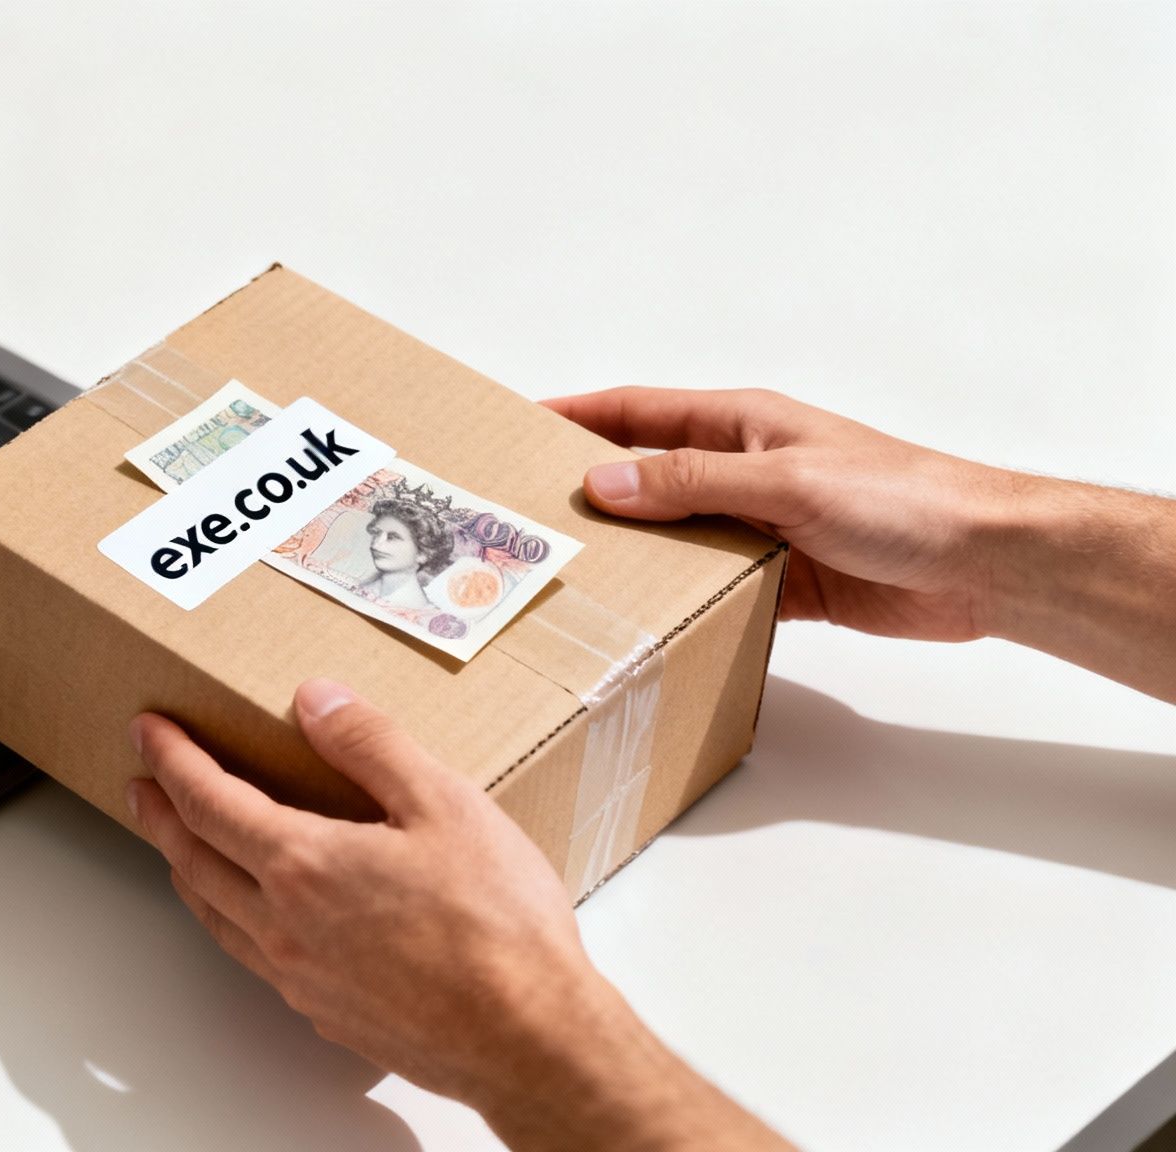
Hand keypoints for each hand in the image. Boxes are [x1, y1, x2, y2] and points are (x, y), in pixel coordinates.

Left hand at [127, 678, 787, 1148]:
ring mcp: (300, 977)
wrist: (530, 1040)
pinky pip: (252, 957)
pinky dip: (228, 919)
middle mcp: (285, 926)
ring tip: (177, 843)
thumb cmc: (498, 929)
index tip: (148, 731)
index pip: (208, 800)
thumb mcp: (445, 803)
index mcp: (304, 865)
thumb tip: (315, 699)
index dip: (172, 759)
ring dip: (185, 869)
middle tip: (141, 783)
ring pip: (214, 915)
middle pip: (193, 860)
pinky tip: (250, 915)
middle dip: (160, 814)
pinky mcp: (326, 1013)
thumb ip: (371, 744)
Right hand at [542, 386, 1012, 642]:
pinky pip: (712, 589)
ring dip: (630, 555)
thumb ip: (691, 484)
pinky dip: (679, 602)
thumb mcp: (785, 480)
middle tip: (523, 519)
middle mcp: (743, 471)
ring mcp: (761, 527)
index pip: (638, 412)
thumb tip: (602, 483)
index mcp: (741, 426)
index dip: (576, 416)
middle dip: (587, 492)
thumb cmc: (901, 498)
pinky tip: (641, 620)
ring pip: (673, 539)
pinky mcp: (782, 580)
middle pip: (646, 477)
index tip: (518, 427)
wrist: (983, 563)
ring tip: (565, 578)